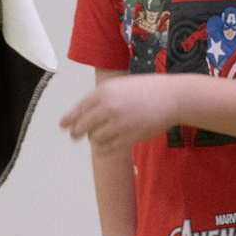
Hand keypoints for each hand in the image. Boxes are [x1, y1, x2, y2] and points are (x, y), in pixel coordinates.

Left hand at [60, 75, 182, 151]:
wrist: (172, 97)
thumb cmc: (147, 89)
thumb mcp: (121, 85)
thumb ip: (102, 98)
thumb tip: (83, 113)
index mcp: (105, 92)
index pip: (80, 109)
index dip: (69, 119)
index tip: (63, 125)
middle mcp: (109, 107)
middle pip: (83, 126)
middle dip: (76, 132)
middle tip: (74, 135)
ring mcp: (118, 124)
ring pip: (94, 138)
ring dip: (93, 139)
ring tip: (97, 137)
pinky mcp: (128, 138)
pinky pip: (107, 148)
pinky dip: (102, 149)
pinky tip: (103, 147)